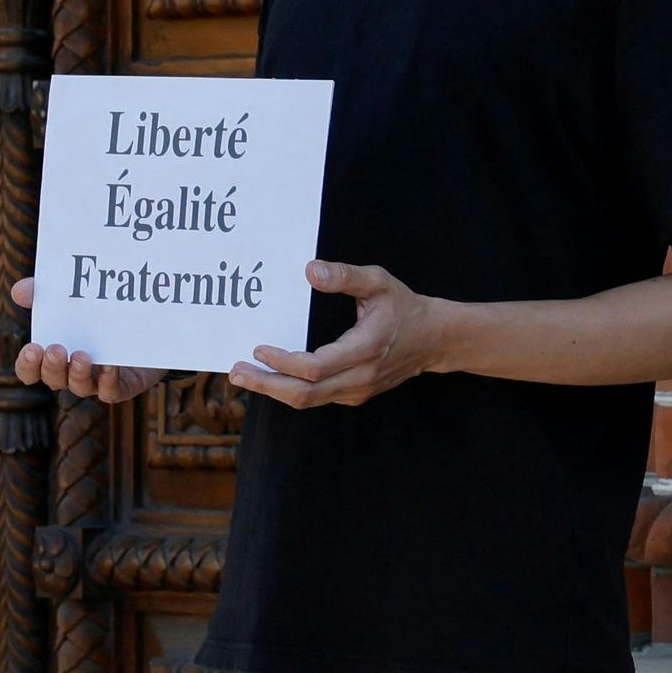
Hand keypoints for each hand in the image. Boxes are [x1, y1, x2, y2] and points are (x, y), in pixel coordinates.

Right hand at [7, 277, 163, 404]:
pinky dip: (109, 381)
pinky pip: (112, 391)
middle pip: (54, 380)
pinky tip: (110, 365)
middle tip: (54, 349)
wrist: (148, 320)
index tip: (31, 349)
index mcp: (55, 355)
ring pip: (81, 387)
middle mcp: (73, 371)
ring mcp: (98, 380)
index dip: (27, 365)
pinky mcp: (124, 385)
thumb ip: (43, 292)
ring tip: (81, 355)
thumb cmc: (99, 311)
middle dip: (51, 367)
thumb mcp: (71, 297)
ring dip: (77, 374)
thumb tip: (17, 291)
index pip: (31, 370)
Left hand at [233, 261, 445, 410]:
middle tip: (237, 372)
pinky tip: (273, 376)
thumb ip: (345, 276)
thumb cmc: (404, 307)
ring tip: (247, 376)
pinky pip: (317, 398)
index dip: (282, 362)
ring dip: (274, 390)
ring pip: (308, 401)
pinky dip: (291, 389)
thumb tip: (310, 271)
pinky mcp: (354, 395)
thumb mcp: (379, 281)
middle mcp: (361, 377)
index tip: (258, 348)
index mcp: (365, 349)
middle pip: (304, 393)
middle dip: (266, 384)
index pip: (314, 368)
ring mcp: (357, 391)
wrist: (435, 339)